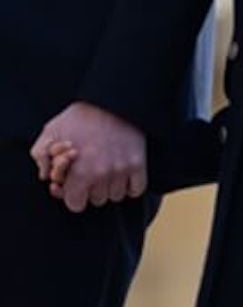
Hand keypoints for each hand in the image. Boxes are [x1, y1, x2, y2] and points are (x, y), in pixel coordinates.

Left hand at [31, 102, 146, 211]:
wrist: (112, 101)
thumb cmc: (79, 117)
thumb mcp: (50, 131)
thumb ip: (40, 156)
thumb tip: (45, 177)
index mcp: (79, 172)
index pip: (76, 205)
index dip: (73, 196)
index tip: (75, 185)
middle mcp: (102, 175)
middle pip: (97, 200)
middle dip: (92, 189)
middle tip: (90, 172)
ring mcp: (122, 170)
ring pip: (115, 196)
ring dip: (110, 187)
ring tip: (106, 170)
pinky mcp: (139, 164)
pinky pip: (136, 190)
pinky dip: (130, 186)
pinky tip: (122, 174)